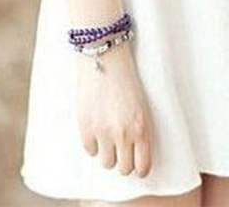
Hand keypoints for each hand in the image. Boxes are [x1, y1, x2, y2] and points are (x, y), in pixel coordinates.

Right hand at [75, 39, 153, 176]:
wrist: (105, 60)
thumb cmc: (127, 80)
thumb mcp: (141, 106)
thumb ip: (138, 131)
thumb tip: (133, 155)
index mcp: (142, 129)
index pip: (143, 166)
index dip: (139, 168)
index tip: (137, 165)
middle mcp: (123, 135)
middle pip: (124, 169)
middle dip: (123, 161)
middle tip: (121, 150)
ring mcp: (103, 132)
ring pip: (106, 163)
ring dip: (107, 153)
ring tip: (107, 138)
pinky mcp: (86, 128)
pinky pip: (90, 150)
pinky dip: (93, 143)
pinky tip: (96, 128)